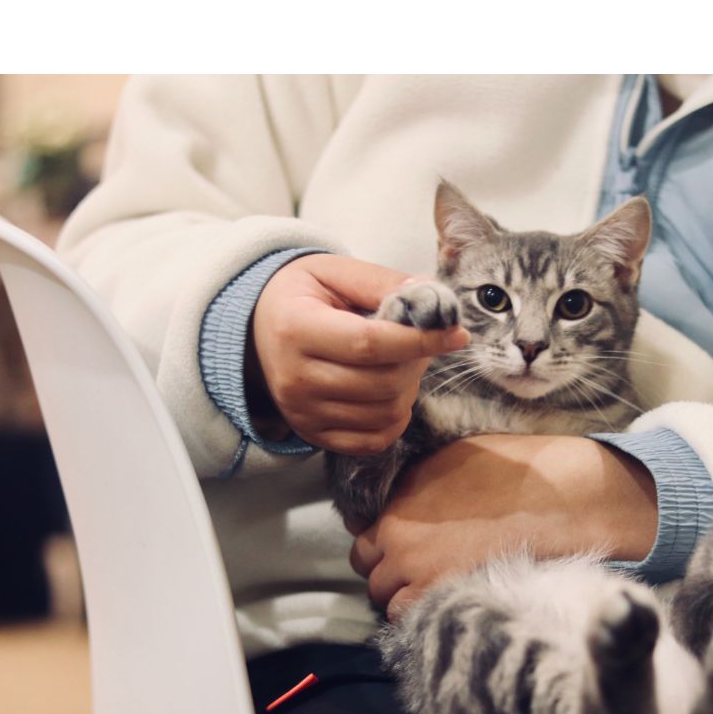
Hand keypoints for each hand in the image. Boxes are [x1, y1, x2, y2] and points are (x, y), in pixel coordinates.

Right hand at [246, 254, 468, 453]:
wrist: (256, 329)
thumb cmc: (301, 296)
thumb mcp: (334, 272)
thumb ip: (382, 282)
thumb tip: (433, 299)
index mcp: (296, 329)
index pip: (370, 344)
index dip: (420, 341)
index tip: (456, 334)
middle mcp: (294, 378)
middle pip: (382, 383)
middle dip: (415, 363)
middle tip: (418, 343)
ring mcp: (302, 412)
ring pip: (384, 413)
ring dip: (408, 388)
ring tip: (400, 363)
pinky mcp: (312, 434)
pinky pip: (373, 440)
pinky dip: (394, 420)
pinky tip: (391, 393)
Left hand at [350, 434, 658, 616]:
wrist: (557, 499)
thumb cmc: (514, 472)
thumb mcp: (450, 459)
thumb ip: (413, 485)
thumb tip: (394, 500)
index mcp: (398, 500)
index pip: (362, 537)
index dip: (383, 544)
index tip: (404, 548)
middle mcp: (398, 537)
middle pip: (370, 571)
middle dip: (390, 572)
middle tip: (422, 571)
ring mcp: (417, 572)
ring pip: (386, 600)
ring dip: (403, 597)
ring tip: (436, 591)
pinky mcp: (441, 598)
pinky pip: (410, 620)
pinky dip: (421, 616)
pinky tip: (447, 603)